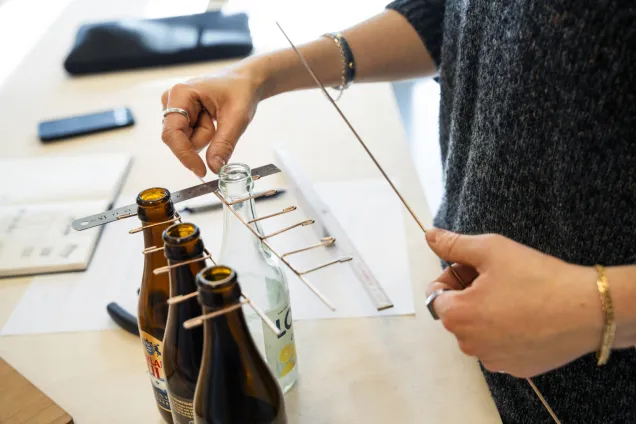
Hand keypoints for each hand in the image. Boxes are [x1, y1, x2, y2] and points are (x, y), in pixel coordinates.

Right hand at [161, 62, 266, 175]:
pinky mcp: (180, 116)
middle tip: (220, 123)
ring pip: (187, 140)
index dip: (184, 154)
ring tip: (216, 117)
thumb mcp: (237, 118)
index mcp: (181, 93)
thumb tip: (214, 168)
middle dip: (204, 138)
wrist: (244, 82)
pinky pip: (191, 137)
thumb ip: (224, 144)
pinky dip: (206, 134)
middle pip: (179, 139)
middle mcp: (171, 100)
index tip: (200, 170)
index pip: (173, 133)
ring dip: (206, 136)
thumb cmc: (240, 91)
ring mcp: (174, 108)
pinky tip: (212, 119)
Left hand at [425, 228, 602, 377]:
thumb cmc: (537, 278)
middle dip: (469, 294)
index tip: (476, 268)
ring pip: (478, 330)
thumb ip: (454, 244)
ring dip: (486, 313)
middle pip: (456, 313)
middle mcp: (468, 344)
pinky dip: (506, 331)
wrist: (588, 309)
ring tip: (515, 296)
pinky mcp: (515, 368)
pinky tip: (527, 316)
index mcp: (456, 316)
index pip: (436, 293)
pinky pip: (500, 346)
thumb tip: (430, 236)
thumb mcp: (490, 250)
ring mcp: (492, 359)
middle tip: (499, 278)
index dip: (453, 275)